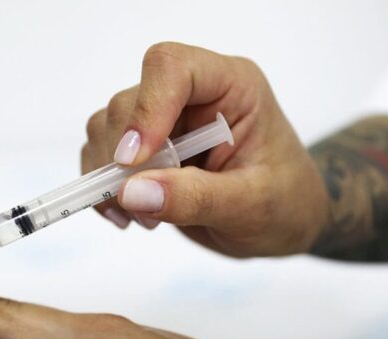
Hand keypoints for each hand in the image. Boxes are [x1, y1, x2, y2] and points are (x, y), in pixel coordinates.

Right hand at [82, 42, 328, 256]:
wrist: (285, 222)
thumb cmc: (285, 204)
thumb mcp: (250, 206)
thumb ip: (195, 198)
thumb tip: (131, 193)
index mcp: (232, 87)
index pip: (173, 68)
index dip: (146, 109)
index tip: (134, 161)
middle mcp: (194, 95)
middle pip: (130, 101)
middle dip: (125, 159)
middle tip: (142, 208)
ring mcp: (166, 120)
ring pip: (108, 126)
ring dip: (110, 176)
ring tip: (144, 219)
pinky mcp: (147, 148)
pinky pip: (102, 153)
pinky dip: (103, 187)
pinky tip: (130, 216)